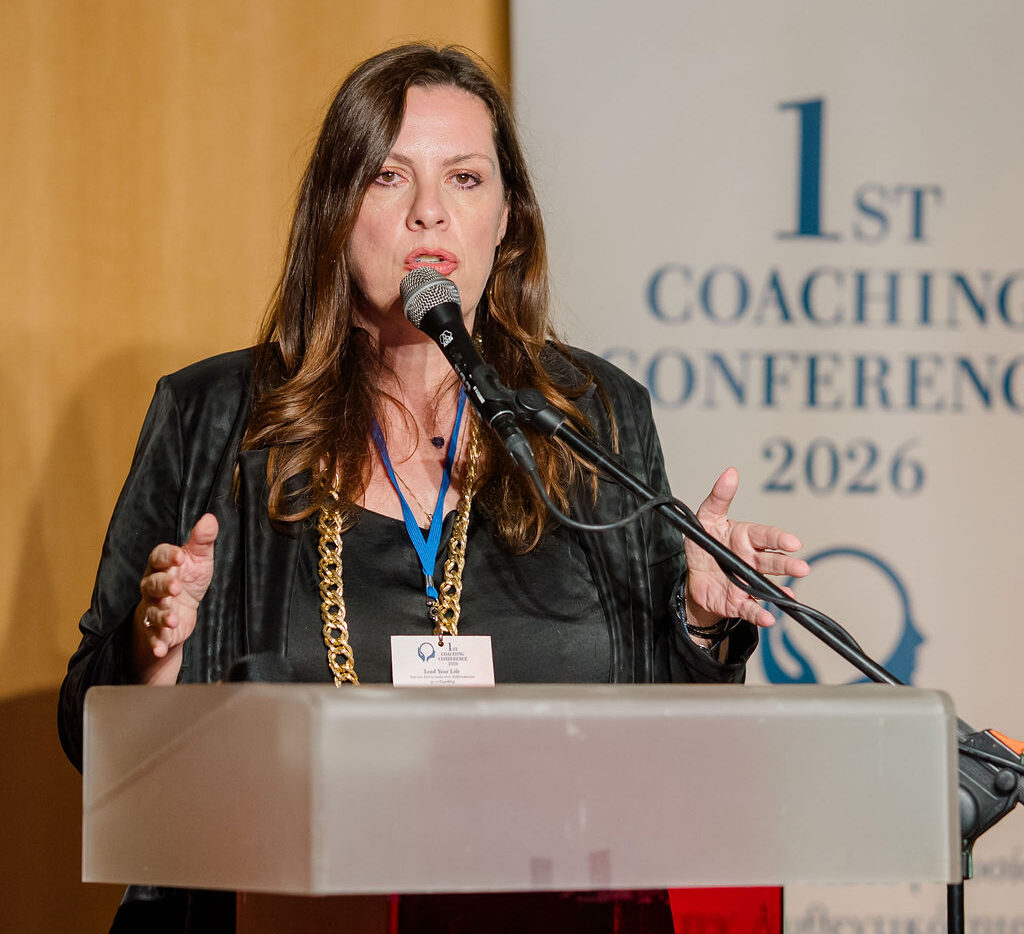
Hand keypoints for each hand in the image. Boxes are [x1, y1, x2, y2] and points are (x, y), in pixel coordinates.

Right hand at [132, 513, 218, 683]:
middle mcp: (152, 587)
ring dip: (161, 615)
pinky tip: (161, 648)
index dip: (167, 556)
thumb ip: (202, 541)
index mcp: (162, 566)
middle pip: (152, 584)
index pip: (158, 556)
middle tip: (175, 588)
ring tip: (172, 619)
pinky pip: (153, 636)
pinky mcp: (156, 631)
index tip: (179, 556)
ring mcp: (153, 609)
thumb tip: (210, 518)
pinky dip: (157, 643)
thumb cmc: (188, 579)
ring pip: (152, 611)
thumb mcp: (199, 560)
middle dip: (162, 585)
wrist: (182, 611)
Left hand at [684, 467, 807, 630]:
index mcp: (746, 538)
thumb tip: (731, 473)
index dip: (779, 539)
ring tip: (790, 595)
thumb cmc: (704, 545)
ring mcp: (749, 582)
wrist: (694, 579)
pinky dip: (761, 614)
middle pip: (772, 561)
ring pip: (767, 585)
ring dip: (781, 591)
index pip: (766, 536)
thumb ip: (719, 498)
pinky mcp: (740, 601)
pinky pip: (751, 608)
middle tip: (802, 568)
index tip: (793, 542)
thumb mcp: (705, 518)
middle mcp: (752, 560)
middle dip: (787, 565)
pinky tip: (769, 617)